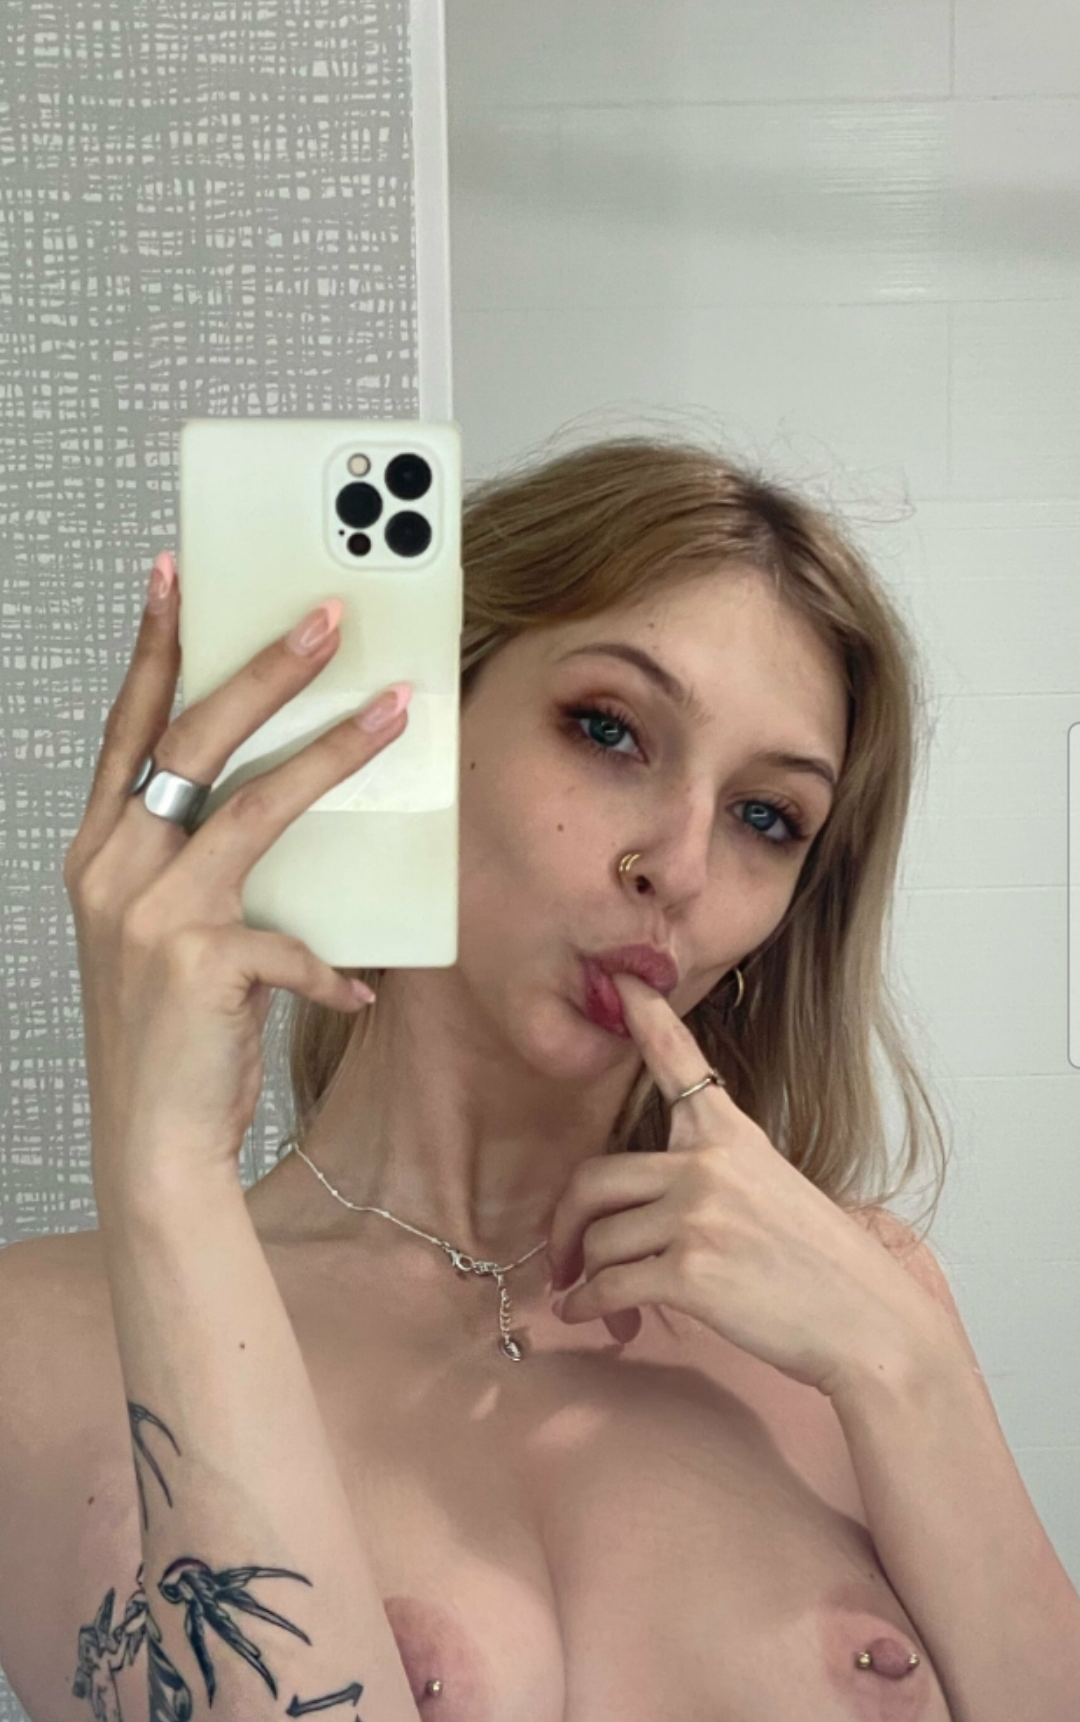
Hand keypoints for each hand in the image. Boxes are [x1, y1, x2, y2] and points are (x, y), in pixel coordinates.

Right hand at [63, 558, 409, 1201]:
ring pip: (254, 806)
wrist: (150, 1147)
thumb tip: (285, 788)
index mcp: (98, 853)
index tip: (176, 574)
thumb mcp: (168, 933)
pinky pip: (293, 941)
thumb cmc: (173, 1035)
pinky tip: (362, 986)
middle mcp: (111, 871)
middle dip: (263, 667)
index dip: (153, 648)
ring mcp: (149, 915)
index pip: (128, 728)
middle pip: (193, 741)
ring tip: (395, 708)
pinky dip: (332, 965)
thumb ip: (203, 863)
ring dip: (333, 751)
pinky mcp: (198, 964)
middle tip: (326, 613)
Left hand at [545, 972, 943, 1397]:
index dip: (645, 1019)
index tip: (622, 978)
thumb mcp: (773, 1191)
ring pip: (599, 1240)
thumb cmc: (820, 1267)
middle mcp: (709, 1165)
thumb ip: (709, 1179)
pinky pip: (607, 1285)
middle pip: (594, 1179)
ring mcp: (698, 1215)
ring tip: (607, 1305)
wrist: (866, 1320)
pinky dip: (587, 1306)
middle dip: (566, 1225)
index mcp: (733, 1138)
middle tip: (563, 1256)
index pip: (680, 1063)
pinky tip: (589, 1316)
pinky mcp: (689, 1271)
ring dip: (587, 1280)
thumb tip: (635, 1213)